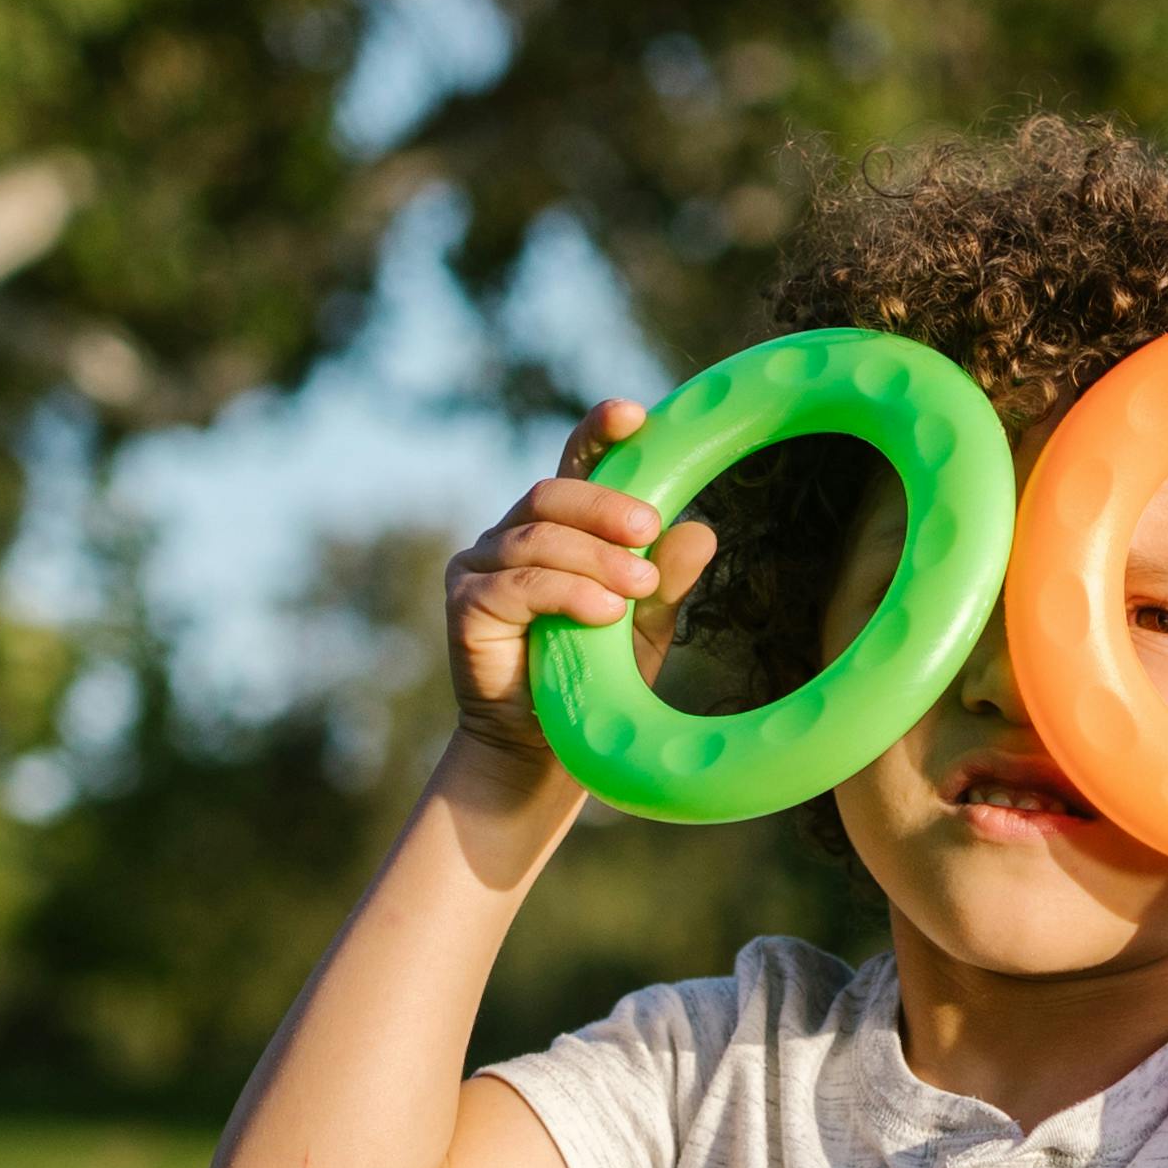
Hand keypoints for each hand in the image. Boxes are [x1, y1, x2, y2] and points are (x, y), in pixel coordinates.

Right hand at [442, 405, 717, 778]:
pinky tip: (601, 613)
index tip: (635, 414)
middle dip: (604, 506)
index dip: (599, 431)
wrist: (542, 754)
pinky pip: (517, 584)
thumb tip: (701, 531)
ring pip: (537, 537)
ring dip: (594, 558)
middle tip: (648, 531)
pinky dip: (565, 593)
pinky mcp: (465, 604)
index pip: (575, 463)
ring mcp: (481, 566)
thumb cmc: (593, 682)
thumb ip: (663, 582)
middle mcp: (512, 536)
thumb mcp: (643, 628)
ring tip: (635, 590)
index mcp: (558, 527)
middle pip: (553, 493)